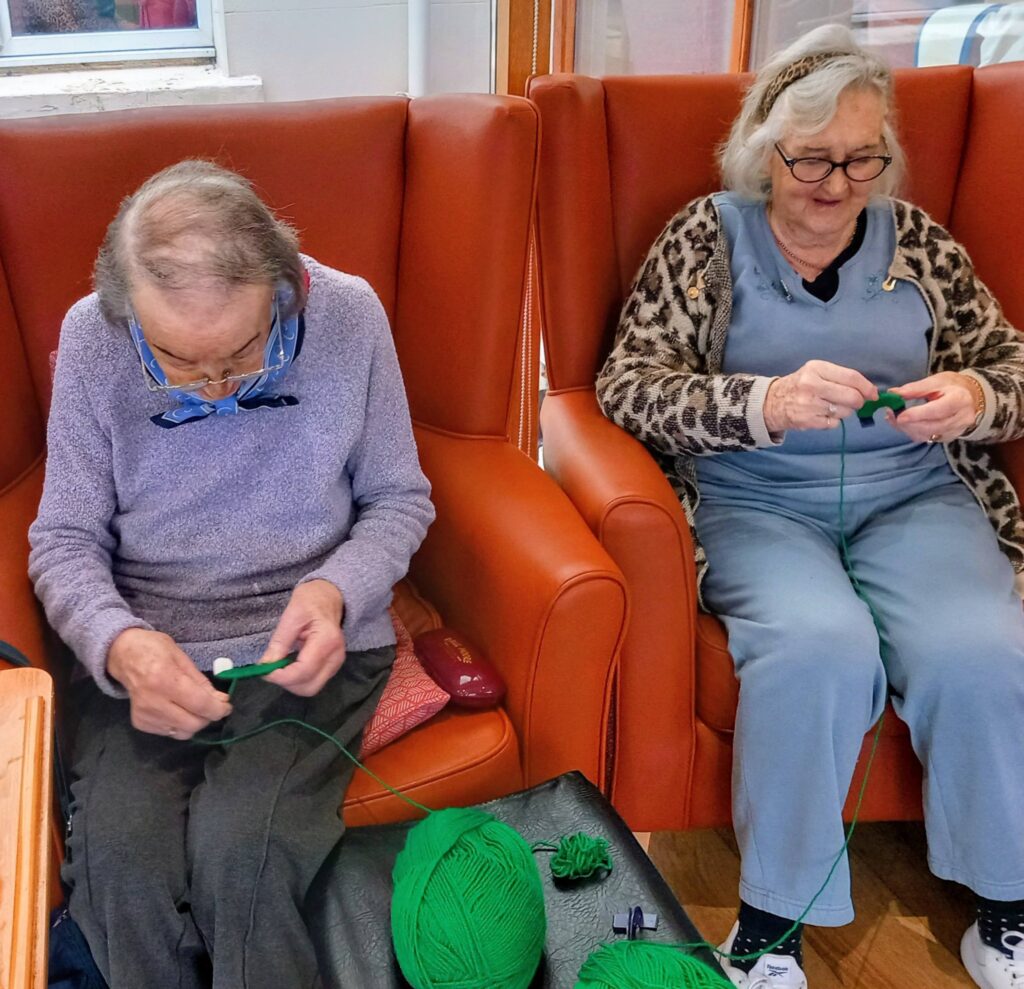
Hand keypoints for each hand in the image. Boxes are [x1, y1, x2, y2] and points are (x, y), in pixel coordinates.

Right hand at [107, 628, 231, 738]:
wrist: (122, 655)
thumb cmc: (154, 649)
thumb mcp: (182, 658)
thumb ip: (202, 682)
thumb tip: (221, 700)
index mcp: (164, 679)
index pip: (199, 705)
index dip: (218, 709)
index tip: (227, 706)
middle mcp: (152, 701)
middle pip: (192, 724)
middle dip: (208, 717)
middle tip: (212, 705)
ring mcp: (144, 714)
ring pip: (182, 732)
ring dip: (195, 722)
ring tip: (194, 707)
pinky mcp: (140, 723)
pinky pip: (170, 732)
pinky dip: (180, 724)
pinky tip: (177, 709)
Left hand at [259, 580, 345, 696]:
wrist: (329, 597)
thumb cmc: (310, 601)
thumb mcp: (291, 615)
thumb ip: (279, 642)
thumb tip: (265, 665)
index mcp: (326, 641)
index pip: (303, 671)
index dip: (281, 677)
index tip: (264, 670)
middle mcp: (335, 656)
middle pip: (309, 687)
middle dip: (287, 683)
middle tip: (272, 669)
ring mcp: (336, 663)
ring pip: (311, 688)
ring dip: (292, 683)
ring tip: (281, 667)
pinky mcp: (333, 666)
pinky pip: (314, 682)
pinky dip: (299, 679)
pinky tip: (290, 665)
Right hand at [763, 360, 876, 432]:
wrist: (771, 402)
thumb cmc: (799, 385)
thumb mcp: (816, 372)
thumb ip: (840, 378)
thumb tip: (869, 392)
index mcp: (816, 368)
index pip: (851, 377)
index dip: (867, 387)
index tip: (873, 394)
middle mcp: (812, 385)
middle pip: (851, 396)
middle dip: (858, 402)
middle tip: (855, 402)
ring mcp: (809, 404)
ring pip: (845, 412)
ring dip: (844, 412)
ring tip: (831, 407)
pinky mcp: (808, 421)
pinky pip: (834, 423)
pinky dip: (833, 421)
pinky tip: (822, 415)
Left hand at [888, 372, 979, 442]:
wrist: (971, 397)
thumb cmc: (952, 386)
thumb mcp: (936, 381)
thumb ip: (915, 388)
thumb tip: (893, 393)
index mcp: (960, 399)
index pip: (938, 410)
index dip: (917, 415)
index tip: (900, 415)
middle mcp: (961, 418)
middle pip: (931, 427)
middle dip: (908, 423)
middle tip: (891, 414)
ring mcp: (956, 431)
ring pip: (927, 435)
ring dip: (907, 428)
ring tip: (894, 417)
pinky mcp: (948, 438)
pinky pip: (927, 438)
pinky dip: (912, 432)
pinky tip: (904, 423)